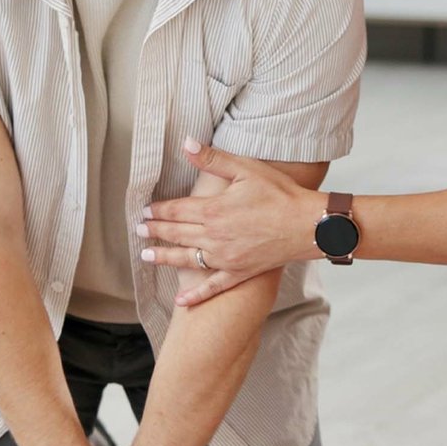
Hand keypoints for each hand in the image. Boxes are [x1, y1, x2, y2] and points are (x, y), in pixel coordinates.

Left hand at [139, 139, 321, 304]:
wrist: (307, 225)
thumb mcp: (246, 169)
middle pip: (176, 234)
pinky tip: (180, 302)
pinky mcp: (238, 273)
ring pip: (186, 259)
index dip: (158, 210)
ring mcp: (225, 258)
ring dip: (164, 257)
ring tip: (146, 256)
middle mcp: (213, 237)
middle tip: (139, 230)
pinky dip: (195, 295)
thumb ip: (213, 159)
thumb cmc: (280, 194)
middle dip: (155, 231)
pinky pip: (212, 287)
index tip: (145, 210)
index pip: (176, 210)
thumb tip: (185, 143)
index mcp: (213, 210)